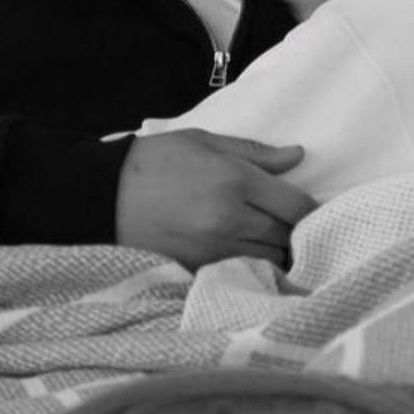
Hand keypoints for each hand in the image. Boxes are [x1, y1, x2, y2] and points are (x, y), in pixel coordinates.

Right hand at [114, 129, 315, 268]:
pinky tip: (244, 251)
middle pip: (288, 236)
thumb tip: (297, 156)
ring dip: (275, 250)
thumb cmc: (155, 162)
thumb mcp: (204, 142)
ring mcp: (215, 249)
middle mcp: (231, 218)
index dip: (311, 209)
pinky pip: (242, 271)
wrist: (102, 197)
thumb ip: (255, 152)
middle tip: (288, 222)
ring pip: (270, 259)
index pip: (297, 206)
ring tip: (267, 237)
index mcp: (236, 181)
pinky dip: (251, 264)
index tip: (307, 207)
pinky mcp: (199, 269)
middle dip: (294, 230)